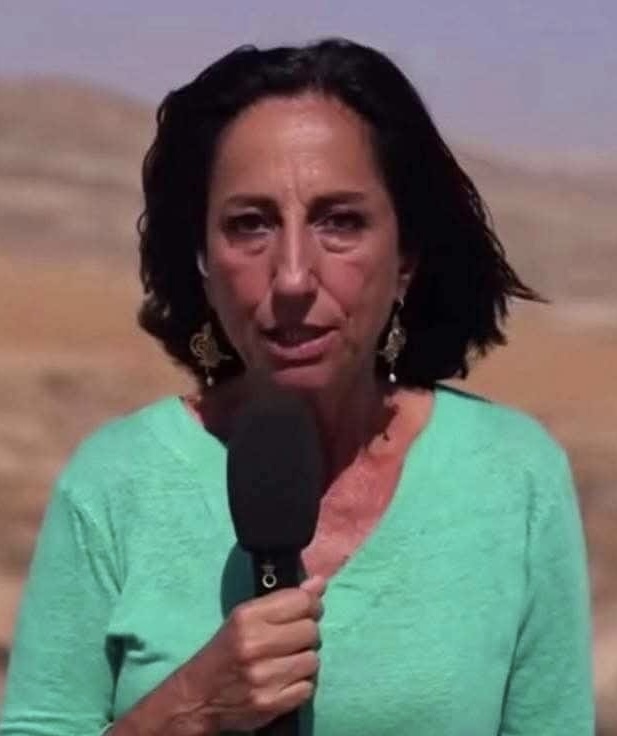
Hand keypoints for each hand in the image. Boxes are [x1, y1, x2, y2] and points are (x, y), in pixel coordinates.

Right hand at [190, 575, 325, 732]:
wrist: (199, 696)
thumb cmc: (226, 649)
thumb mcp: (245, 617)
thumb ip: (284, 600)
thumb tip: (320, 583)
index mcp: (247, 618)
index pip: (301, 602)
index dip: (311, 604)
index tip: (308, 610)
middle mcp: (255, 645)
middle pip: (311, 631)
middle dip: (307, 633)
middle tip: (294, 638)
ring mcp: (264, 677)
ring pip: (312, 660)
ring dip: (304, 660)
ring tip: (288, 660)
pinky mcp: (271, 704)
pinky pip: (307, 688)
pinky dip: (300, 684)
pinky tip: (285, 680)